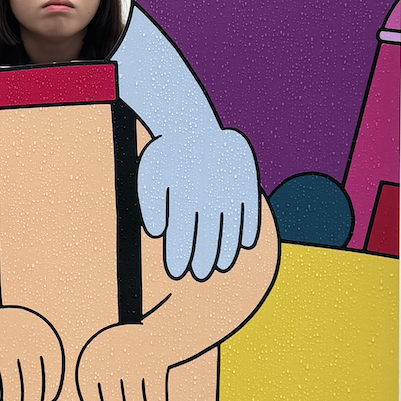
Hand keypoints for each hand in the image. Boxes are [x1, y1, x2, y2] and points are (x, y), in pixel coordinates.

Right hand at [0, 307, 63, 400]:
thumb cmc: (1, 339)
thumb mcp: (22, 337)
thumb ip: (37, 357)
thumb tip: (46, 395)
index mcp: (35, 326)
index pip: (52, 358)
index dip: (52, 382)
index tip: (47, 400)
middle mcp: (19, 330)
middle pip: (31, 371)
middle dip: (31, 397)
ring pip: (9, 377)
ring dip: (12, 398)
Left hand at [76, 321, 175, 400]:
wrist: (153, 330)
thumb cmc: (123, 353)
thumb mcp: (105, 361)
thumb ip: (99, 384)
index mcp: (93, 357)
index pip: (91, 392)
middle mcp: (110, 356)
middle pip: (113, 398)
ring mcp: (133, 357)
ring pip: (134, 397)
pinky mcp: (155, 358)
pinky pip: (154, 389)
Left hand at [138, 126, 260, 281]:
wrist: (191, 125)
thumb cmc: (166, 158)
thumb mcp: (149, 176)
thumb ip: (150, 205)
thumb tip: (157, 234)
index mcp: (184, 190)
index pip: (182, 233)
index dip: (179, 256)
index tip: (177, 273)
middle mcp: (210, 190)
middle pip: (209, 235)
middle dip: (203, 259)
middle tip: (199, 275)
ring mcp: (231, 185)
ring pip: (232, 226)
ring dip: (227, 250)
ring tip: (221, 267)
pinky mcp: (248, 179)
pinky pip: (251, 210)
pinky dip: (250, 229)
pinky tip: (245, 245)